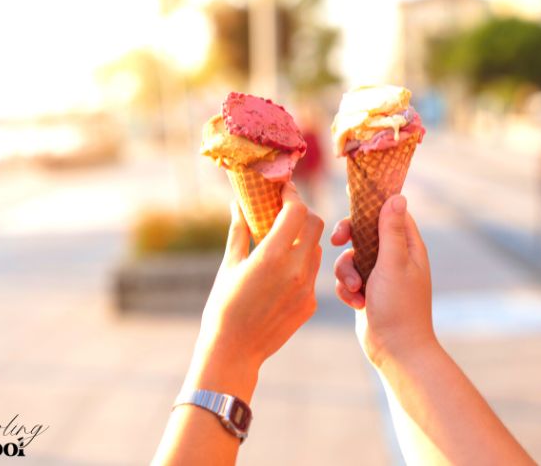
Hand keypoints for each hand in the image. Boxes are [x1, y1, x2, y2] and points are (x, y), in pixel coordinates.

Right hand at [198, 183, 323, 372]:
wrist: (234, 351)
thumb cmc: (224, 306)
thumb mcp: (229, 264)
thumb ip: (240, 230)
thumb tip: (239, 202)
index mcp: (272, 256)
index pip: (297, 211)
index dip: (292, 195)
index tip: (283, 190)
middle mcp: (295, 270)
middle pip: (315, 224)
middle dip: (301, 213)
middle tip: (284, 212)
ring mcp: (306, 289)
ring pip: (317, 248)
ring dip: (303, 238)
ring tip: (281, 242)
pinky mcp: (310, 304)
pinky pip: (312, 273)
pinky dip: (301, 264)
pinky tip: (281, 272)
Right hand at [330, 195, 434, 368]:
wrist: (395, 350)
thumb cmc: (399, 306)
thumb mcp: (393, 263)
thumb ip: (391, 230)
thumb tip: (398, 196)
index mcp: (408, 247)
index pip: (390, 212)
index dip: (371, 203)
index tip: (350, 194)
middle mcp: (395, 257)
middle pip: (364, 231)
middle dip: (348, 238)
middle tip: (337, 240)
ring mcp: (380, 275)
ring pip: (350, 256)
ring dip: (346, 272)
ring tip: (355, 290)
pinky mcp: (367, 291)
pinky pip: (347, 278)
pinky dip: (347, 289)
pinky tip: (356, 304)